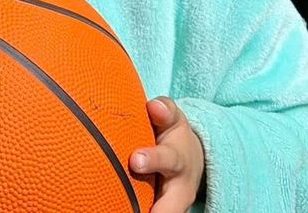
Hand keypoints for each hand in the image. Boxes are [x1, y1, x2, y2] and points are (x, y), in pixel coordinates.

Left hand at [129, 97, 204, 212]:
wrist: (192, 160)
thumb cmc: (173, 136)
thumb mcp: (173, 120)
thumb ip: (165, 111)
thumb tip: (154, 106)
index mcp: (177, 160)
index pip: (167, 159)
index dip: (152, 159)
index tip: (135, 160)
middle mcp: (179, 189)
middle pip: (172, 205)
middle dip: (159, 210)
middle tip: (137, 209)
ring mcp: (173, 206)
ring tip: (124, 212)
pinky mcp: (163, 211)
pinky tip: (115, 211)